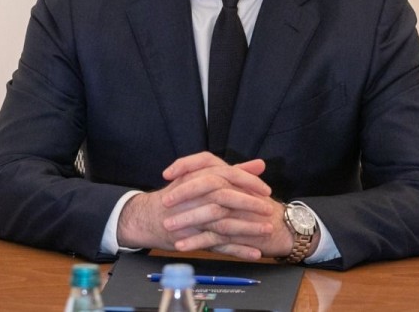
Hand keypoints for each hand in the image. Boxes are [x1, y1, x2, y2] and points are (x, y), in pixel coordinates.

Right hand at [116, 152, 287, 258]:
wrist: (149, 217)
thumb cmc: (179, 195)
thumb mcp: (202, 176)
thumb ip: (233, 170)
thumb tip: (260, 164)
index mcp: (199, 178)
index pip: (228, 175)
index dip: (248, 182)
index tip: (266, 190)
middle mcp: (195, 196)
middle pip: (226, 198)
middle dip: (249, 205)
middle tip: (268, 210)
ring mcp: (193, 218)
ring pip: (224, 223)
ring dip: (248, 229)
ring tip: (267, 232)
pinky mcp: (192, 238)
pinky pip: (218, 245)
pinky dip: (237, 250)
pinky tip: (254, 253)